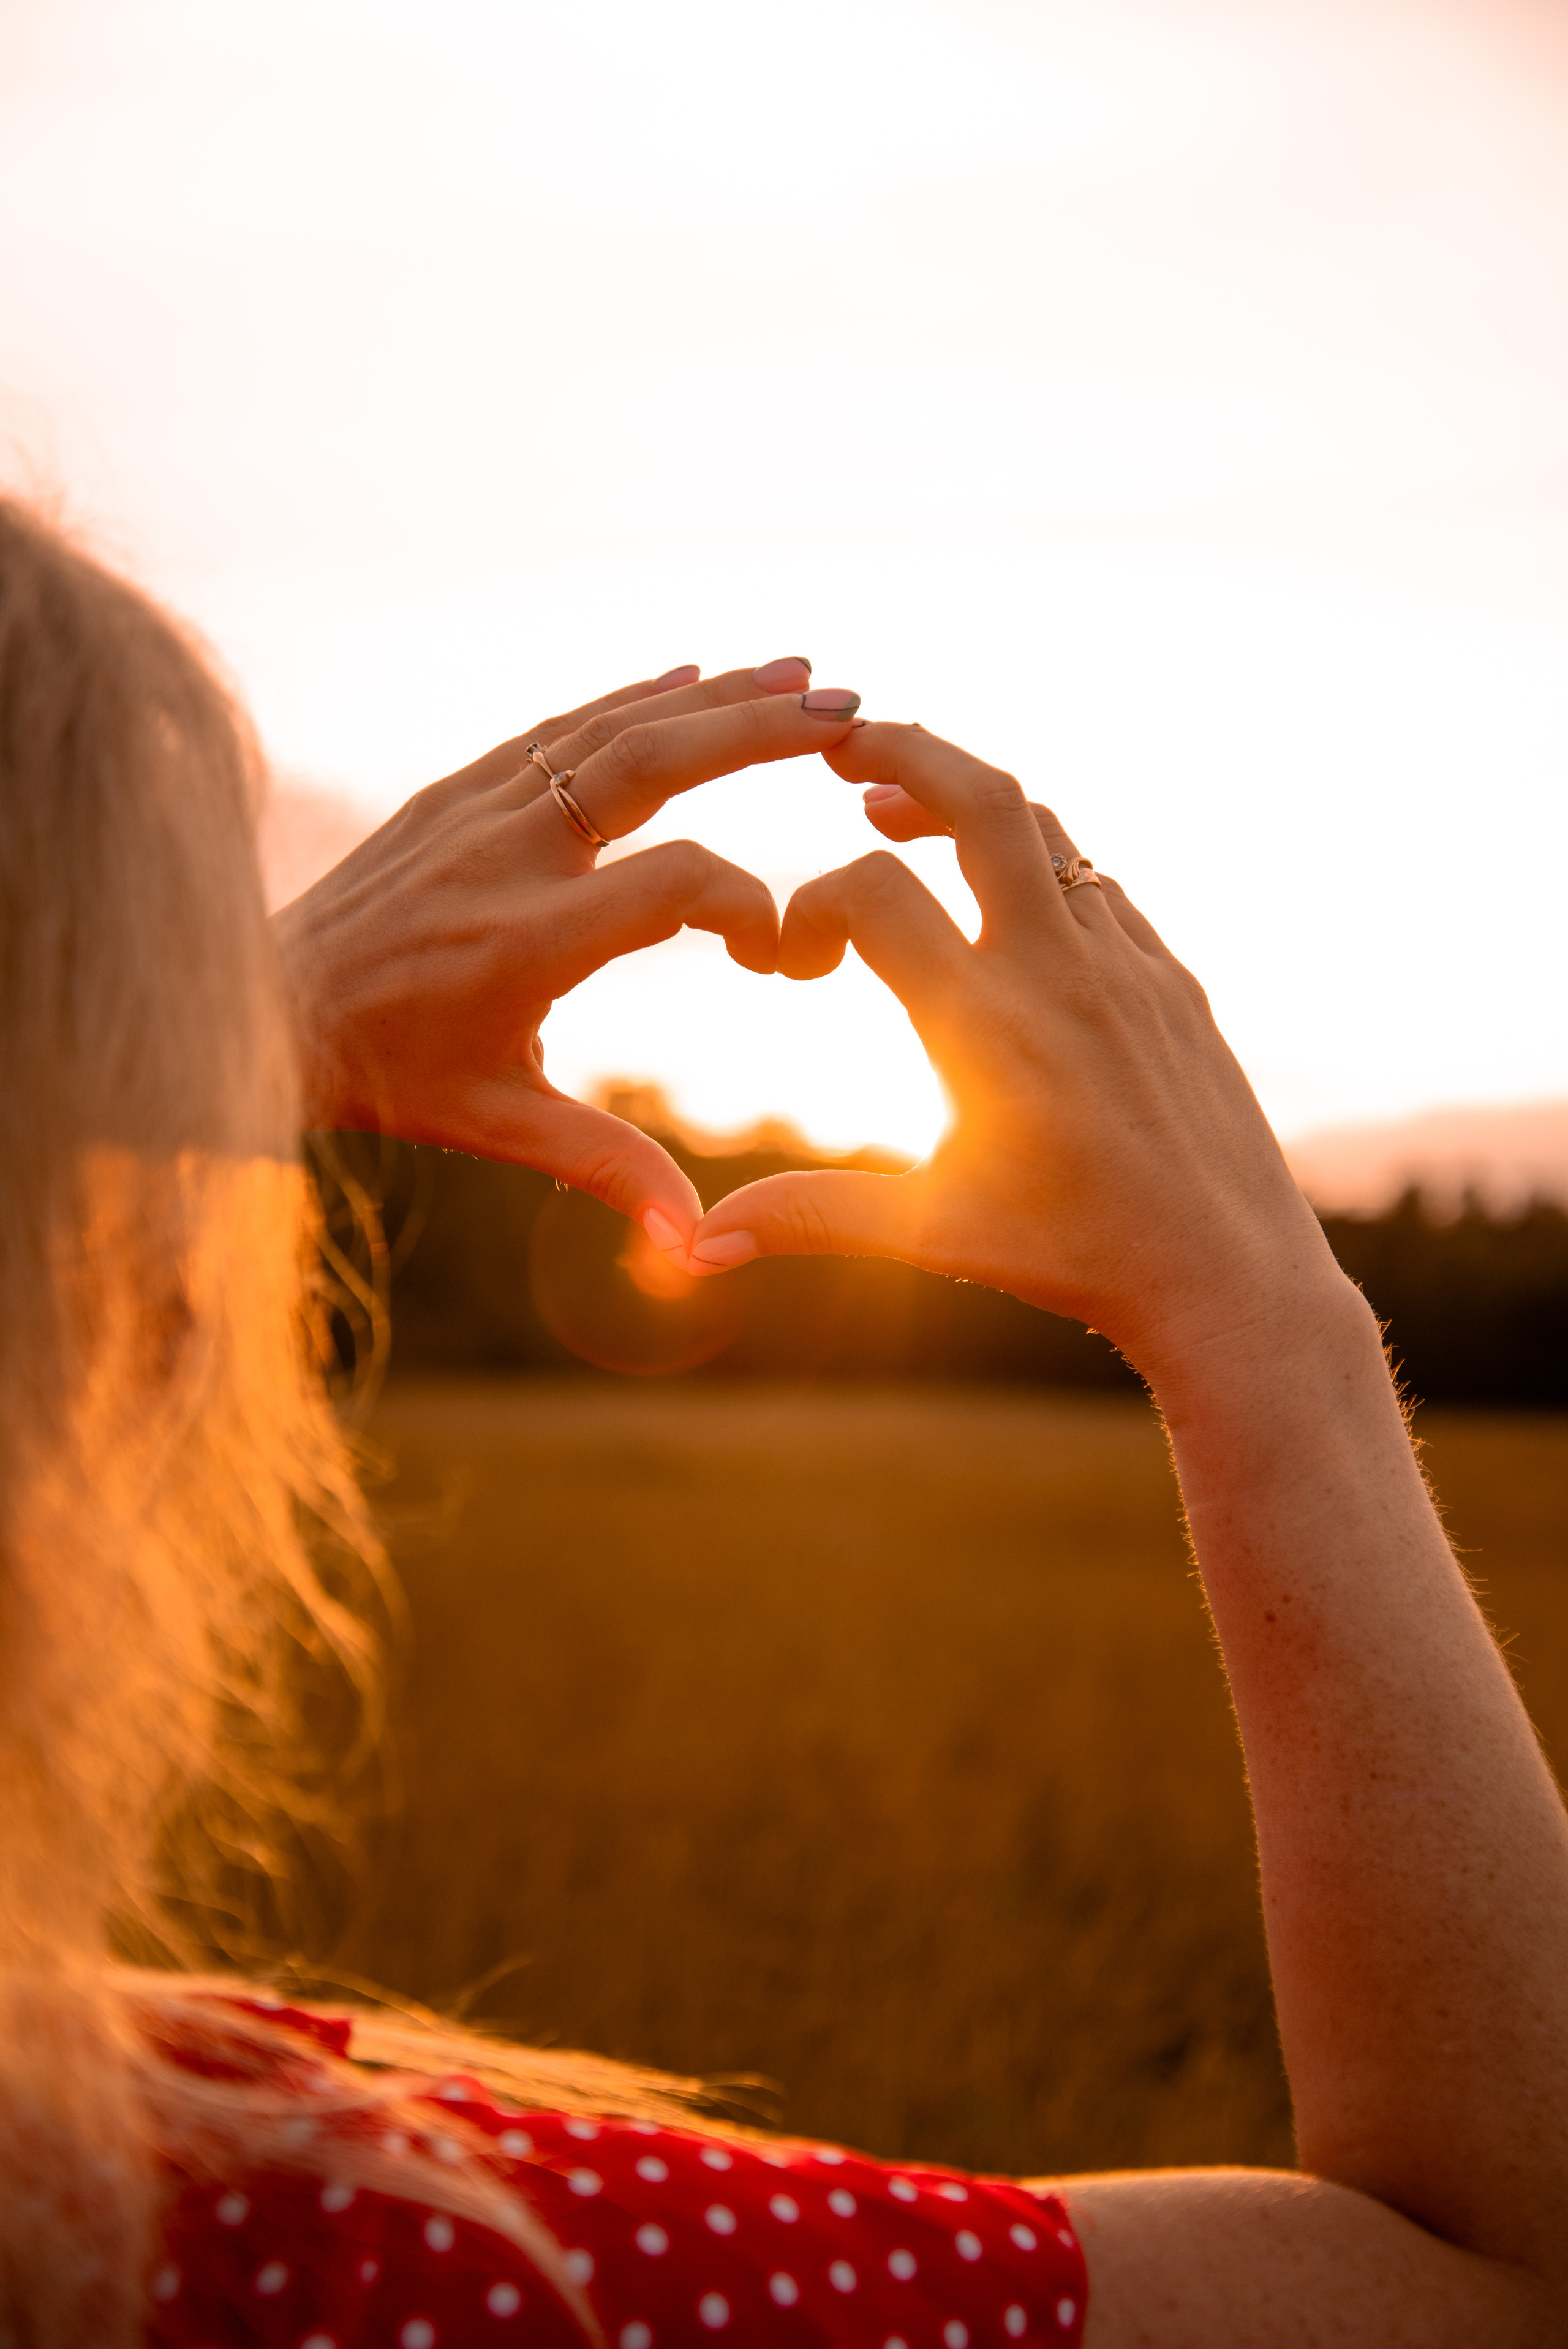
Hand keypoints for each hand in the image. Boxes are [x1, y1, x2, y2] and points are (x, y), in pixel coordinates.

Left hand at [270, 659, 862, 1258]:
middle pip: (649, 762)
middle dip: (754, 732)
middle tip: (847, 716)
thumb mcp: (498, 1122)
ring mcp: (476, 810)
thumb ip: (606, 1167)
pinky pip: (557, 729)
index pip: (673, 884)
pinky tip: (695, 677)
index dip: (745, 904)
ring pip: (609, 729)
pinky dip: (633, 700)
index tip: (775, 951)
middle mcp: (504, 855)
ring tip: (802, 674)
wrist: (266, 1008)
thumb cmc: (391, 1073)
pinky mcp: (455, 792)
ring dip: (712, 697)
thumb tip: (696, 1246)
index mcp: (527, 940)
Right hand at [687, 721, 1344, 1389]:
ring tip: (898, 811)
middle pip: (982, 799)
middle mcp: (1062, 973)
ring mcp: (1129, 966)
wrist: (1232, 1278)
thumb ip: (813, 1217)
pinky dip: (1034, 867)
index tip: (796, 963)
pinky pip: (1097, 888)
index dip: (812, 904)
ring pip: (1044, 830)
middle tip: (838, 740)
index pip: (875, 891)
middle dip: (903, 750)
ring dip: (965, 804)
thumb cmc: (1080, 1260)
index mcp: (987, 1026)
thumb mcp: (935, 1234)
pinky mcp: (1173, 982)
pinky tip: (997, 900)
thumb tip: (700, 1247)